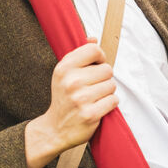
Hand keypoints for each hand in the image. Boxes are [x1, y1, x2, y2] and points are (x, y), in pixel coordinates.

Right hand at [24, 38, 117, 167]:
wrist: (54, 129)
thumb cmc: (63, 97)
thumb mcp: (64, 74)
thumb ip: (79, 55)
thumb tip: (93, 39)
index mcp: (64, 68)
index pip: (94, 50)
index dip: (100, 57)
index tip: (97, 65)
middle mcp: (71, 82)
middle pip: (107, 69)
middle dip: (104, 78)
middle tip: (92, 86)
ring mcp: (81, 99)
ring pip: (112, 85)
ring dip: (107, 91)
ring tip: (94, 97)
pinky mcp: (91, 114)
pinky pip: (113, 100)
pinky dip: (109, 103)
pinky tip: (98, 106)